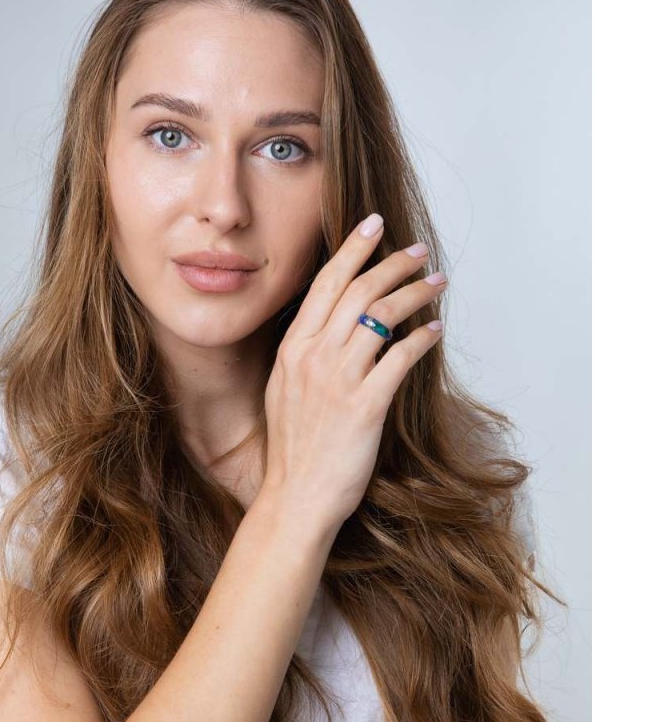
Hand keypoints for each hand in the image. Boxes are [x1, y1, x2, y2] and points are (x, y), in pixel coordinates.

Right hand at [259, 213, 446, 535]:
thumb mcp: (284, 389)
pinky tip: (435, 330)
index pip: (325, 284)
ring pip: (382, 317)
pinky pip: (400, 359)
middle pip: (358, 291)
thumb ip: (305, 355)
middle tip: (418, 251)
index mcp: (292, 348)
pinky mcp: (364, 406)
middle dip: (392, 263)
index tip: (373, 224)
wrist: (295, 496)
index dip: (352, 249)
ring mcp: (337, 380)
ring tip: (437, 283)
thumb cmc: (293, 447)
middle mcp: (312, 356)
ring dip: (415, 293)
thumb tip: (335, 326)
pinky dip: (421, 338)